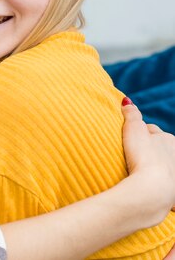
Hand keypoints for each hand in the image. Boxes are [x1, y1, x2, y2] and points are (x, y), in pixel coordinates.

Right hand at [121, 100, 174, 224]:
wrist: (153, 190)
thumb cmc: (143, 158)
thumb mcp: (134, 130)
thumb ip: (132, 114)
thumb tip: (127, 101)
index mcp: (170, 140)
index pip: (153, 131)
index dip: (140, 133)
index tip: (129, 138)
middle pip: (160, 149)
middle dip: (150, 150)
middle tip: (132, 154)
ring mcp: (174, 175)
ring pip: (162, 166)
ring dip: (153, 167)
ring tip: (137, 172)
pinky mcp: (172, 194)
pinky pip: (164, 186)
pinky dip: (157, 185)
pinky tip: (148, 188)